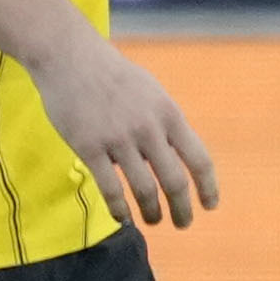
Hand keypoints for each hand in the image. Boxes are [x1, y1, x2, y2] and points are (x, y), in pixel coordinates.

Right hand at [24, 19, 217, 229]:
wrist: (70, 57)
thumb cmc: (112, 75)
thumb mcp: (151, 92)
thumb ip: (166, 122)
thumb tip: (180, 153)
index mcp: (168, 114)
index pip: (199, 158)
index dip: (208, 186)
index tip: (210, 205)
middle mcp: (148, 128)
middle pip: (174, 181)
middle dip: (182, 208)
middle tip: (183, 223)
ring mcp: (119, 139)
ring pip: (144, 189)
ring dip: (152, 212)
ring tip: (154, 221)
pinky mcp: (90, 147)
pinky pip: (110, 188)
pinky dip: (120, 209)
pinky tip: (123, 217)